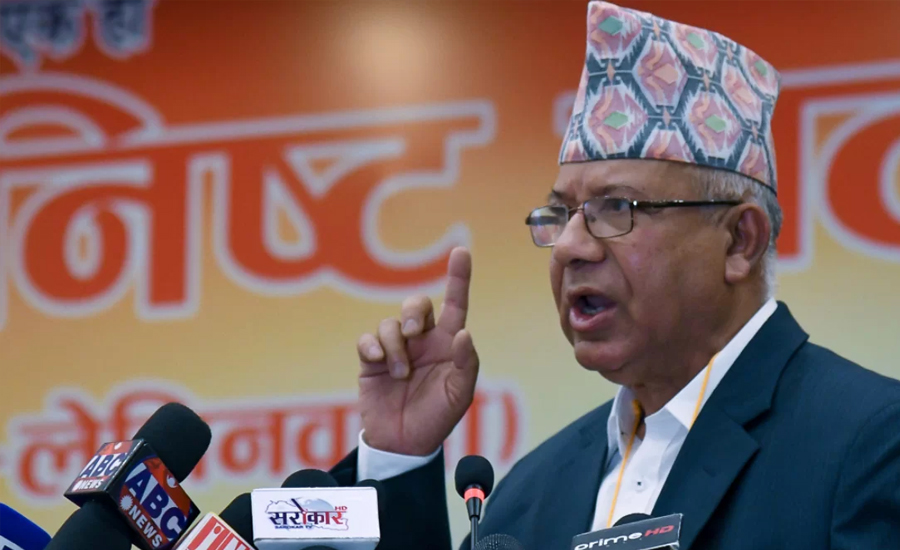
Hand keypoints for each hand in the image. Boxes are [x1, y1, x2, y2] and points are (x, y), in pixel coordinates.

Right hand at [356, 247, 478, 455]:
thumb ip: (466, 364)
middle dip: (412, 311)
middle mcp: (421, 341)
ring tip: (399, 373)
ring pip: (390, 323)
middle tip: (413, 332)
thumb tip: (463, 333)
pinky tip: (379, 364)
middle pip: (416, 305)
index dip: (458, 278)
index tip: (461, 251)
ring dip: (394, 346)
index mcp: (447, 344)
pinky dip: (373, 347)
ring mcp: (395, 349)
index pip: (455, 304)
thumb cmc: (436, 418)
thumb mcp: (460, 395)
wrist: (403, 443)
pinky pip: (367, 339)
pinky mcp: (371, 360)